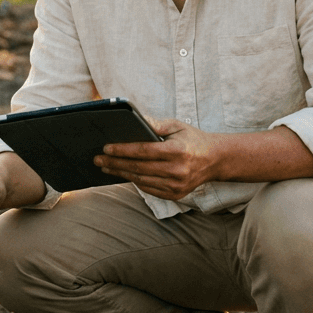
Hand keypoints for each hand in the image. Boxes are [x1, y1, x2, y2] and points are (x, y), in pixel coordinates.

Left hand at [94, 117, 219, 200]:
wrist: (215, 160)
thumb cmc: (192, 139)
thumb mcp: (176, 126)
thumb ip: (155, 123)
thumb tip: (135, 118)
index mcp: (177, 152)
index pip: (143, 151)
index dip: (123, 150)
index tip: (106, 148)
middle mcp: (177, 171)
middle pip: (138, 168)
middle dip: (115, 163)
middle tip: (98, 159)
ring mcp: (177, 186)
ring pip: (141, 180)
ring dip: (121, 173)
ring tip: (106, 166)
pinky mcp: (176, 194)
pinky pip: (149, 189)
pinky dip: (135, 181)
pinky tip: (123, 174)